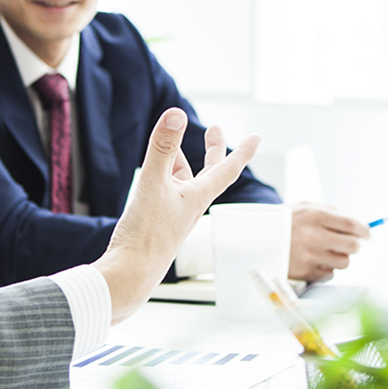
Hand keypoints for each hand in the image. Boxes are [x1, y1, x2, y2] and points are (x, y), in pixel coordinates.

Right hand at [93, 108, 259, 323]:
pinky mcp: (158, 226)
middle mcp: (190, 206)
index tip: (257, 137)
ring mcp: (174, 216)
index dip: (242, 150)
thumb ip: (162, 147)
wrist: (130, 275)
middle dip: (212, 149)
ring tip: (173, 148)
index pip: (227, 169)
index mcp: (197, 197)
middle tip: (214, 129)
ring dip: (181, 163)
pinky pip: (167, 194)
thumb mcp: (152, 183)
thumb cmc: (145, 235)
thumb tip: (176, 113)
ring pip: (184, 182)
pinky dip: (164, 178)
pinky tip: (152, 177)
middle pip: (208, 173)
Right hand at [288, 203, 369, 281]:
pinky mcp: (305, 272)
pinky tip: (316, 261)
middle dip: (354, 245)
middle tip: (349, 243)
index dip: (365, 230)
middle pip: (353, 246)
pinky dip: (327, 269)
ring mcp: (310, 256)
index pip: (352, 225)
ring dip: (341, 257)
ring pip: (344, 262)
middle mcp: (314, 237)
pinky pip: (330, 274)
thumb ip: (330, 212)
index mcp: (315, 216)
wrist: (256, 240)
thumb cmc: (284, 222)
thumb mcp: (304, 207)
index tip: (367, 234)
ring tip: (328, 251)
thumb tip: (357, 225)